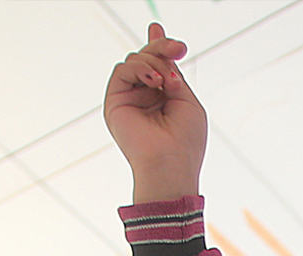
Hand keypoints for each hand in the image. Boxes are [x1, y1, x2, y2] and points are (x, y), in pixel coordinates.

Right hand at [103, 23, 206, 202]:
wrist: (171, 163)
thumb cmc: (186, 139)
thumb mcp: (187, 101)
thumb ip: (174, 75)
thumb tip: (164, 50)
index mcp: (163, 98)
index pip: (159, 66)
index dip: (163, 49)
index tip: (177, 45)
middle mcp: (145, 97)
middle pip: (147, 58)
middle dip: (161, 49)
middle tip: (177, 48)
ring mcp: (130, 99)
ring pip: (135, 61)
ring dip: (154, 63)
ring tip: (166, 82)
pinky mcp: (115, 101)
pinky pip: (122, 70)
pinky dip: (139, 69)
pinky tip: (154, 81)